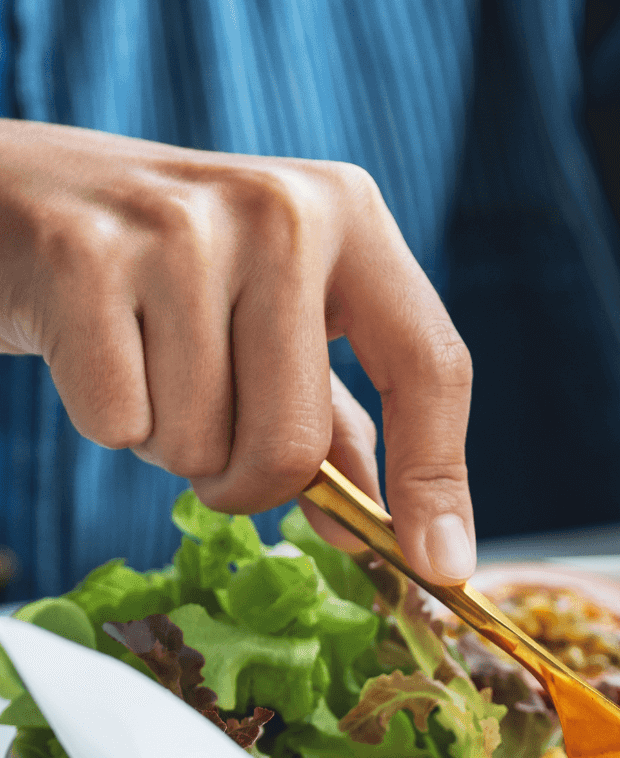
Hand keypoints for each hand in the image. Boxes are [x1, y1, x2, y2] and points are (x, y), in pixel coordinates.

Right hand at [0, 120, 476, 582]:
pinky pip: (120, 424)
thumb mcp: (279, 324)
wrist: (15, 192)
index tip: (440, 565)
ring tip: (149, 365)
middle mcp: (280, 209)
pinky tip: (98, 349)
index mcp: (351, 214)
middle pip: (297, 443)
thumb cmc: (171, 277)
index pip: (430, 366)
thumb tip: (400, 538)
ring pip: (202, 446)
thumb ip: (340, 428)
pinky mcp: (83, 257)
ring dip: (172, 444)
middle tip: (214, 445)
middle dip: (250, 483)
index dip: (436, 478)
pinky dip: (110, 421)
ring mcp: (180, 227)